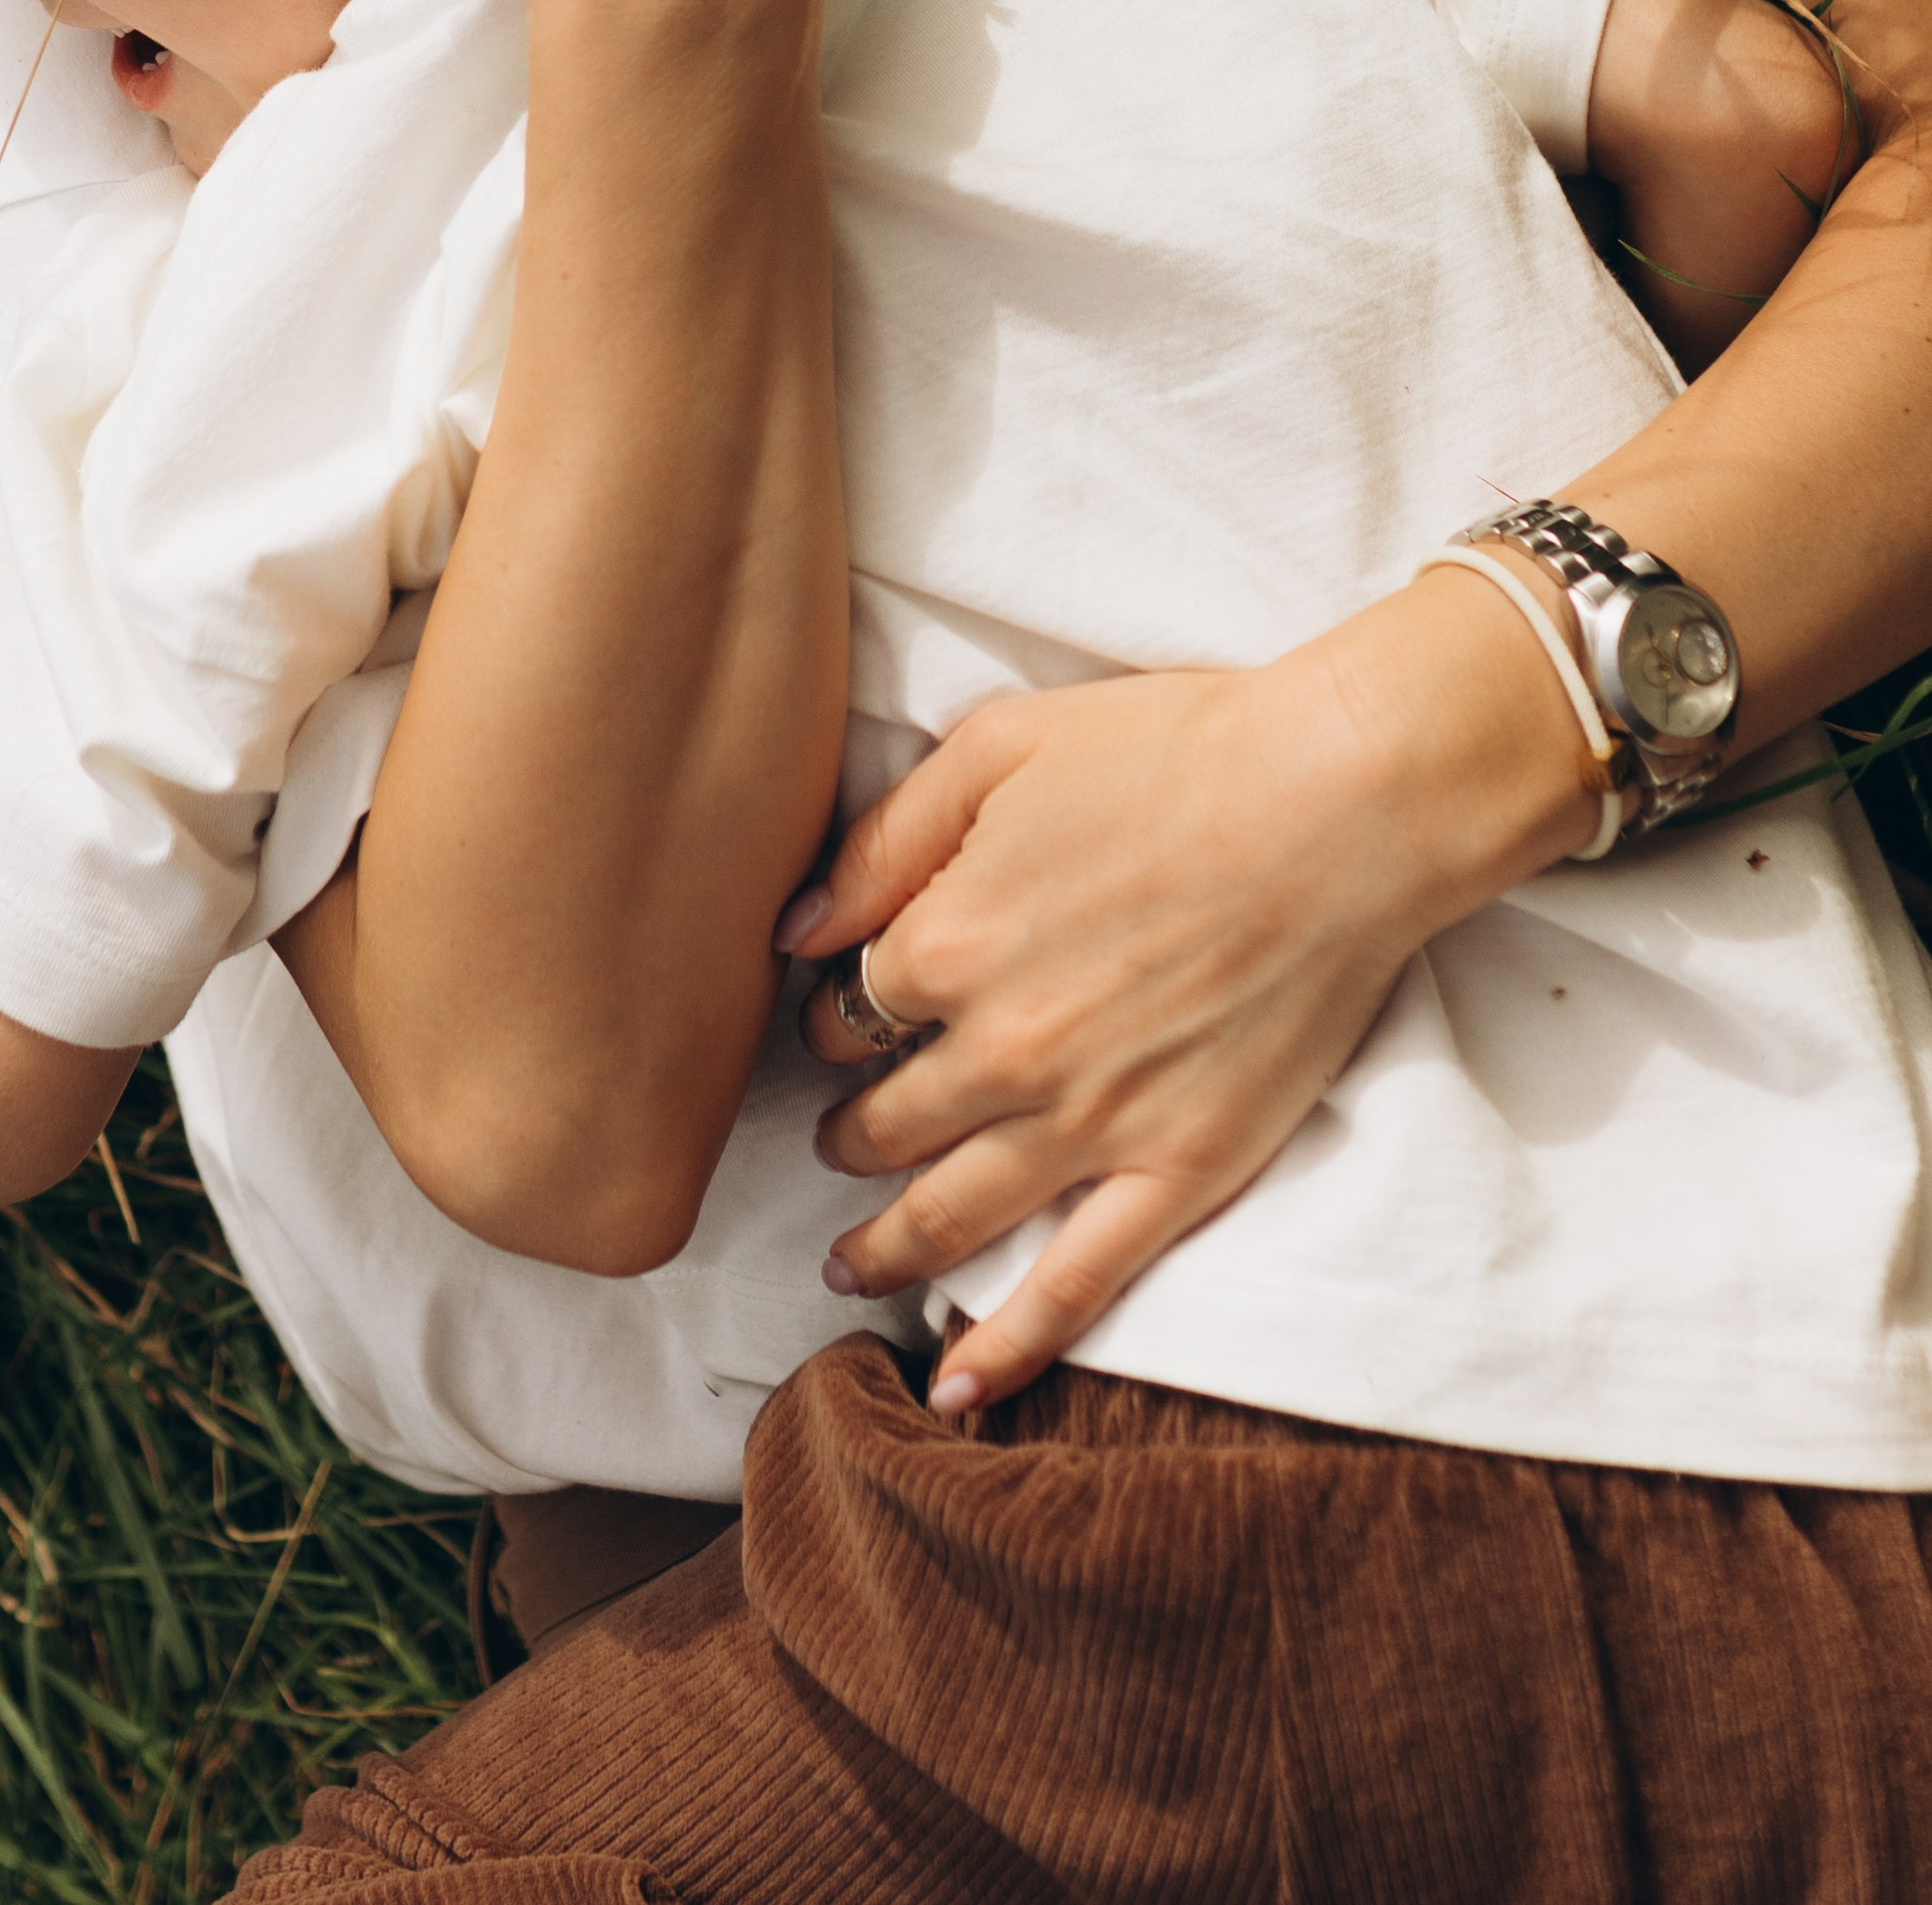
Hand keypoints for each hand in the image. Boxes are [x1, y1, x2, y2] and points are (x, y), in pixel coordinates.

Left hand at [786, 570, 1600, 1411]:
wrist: (1344, 799)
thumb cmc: (1177, 748)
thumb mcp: (1001, 746)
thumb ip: (885, 841)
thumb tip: (793, 930)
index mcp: (946, 939)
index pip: (849, 1004)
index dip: (841, 1009)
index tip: (851, 1010)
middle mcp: (1001, 1051)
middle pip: (885, 1116)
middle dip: (849, 1128)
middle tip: (840, 1133)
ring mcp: (1091, 1123)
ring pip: (951, 1211)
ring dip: (886, 1242)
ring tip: (847, 1262)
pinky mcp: (1182, 1169)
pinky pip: (1075, 1282)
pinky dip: (1008, 1345)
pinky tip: (955, 1390)